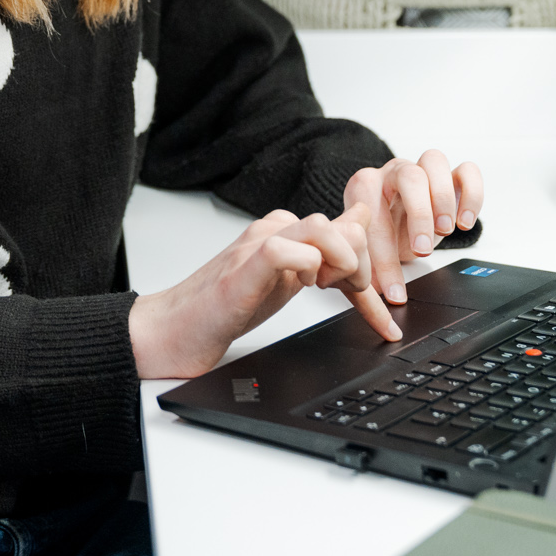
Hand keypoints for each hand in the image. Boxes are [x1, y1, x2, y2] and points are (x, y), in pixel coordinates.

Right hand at [130, 204, 399, 378]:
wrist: (174, 330)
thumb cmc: (226, 308)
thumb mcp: (289, 282)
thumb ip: (323, 260)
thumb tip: (361, 237)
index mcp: (286, 232)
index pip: (347, 228)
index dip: (372, 265)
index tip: (382, 309)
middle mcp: (273, 230)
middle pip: (343, 225)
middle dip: (363, 267)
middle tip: (353, 299)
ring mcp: (256, 245)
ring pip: (320, 227)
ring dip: (340, 263)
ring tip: (327, 291)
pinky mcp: (242, 269)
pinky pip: (286, 249)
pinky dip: (307, 268)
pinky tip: (303, 288)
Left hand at [343, 150, 483, 306]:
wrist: (391, 214)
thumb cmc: (379, 229)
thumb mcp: (368, 251)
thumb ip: (372, 268)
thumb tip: (385, 296)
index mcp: (364, 187)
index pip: (375, 217)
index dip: (384, 259)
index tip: (395, 289)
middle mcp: (393, 172)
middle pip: (409, 176)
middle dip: (420, 215)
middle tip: (423, 248)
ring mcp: (422, 168)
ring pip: (436, 162)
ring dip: (444, 199)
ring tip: (445, 230)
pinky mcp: (450, 176)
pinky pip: (468, 171)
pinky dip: (472, 194)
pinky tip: (465, 221)